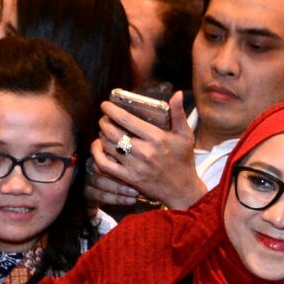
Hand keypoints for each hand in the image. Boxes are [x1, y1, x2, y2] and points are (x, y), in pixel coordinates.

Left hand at [91, 92, 205, 209]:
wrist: (182, 190)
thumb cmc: (183, 161)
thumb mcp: (185, 135)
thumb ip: (179, 114)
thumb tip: (177, 94)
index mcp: (156, 138)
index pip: (127, 120)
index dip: (112, 110)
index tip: (105, 105)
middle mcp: (144, 151)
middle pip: (112, 132)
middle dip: (104, 122)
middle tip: (104, 119)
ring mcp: (135, 166)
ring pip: (108, 146)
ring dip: (101, 136)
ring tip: (103, 131)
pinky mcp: (129, 179)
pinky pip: (105, 165)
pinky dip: (97, 154)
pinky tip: (99, 147)